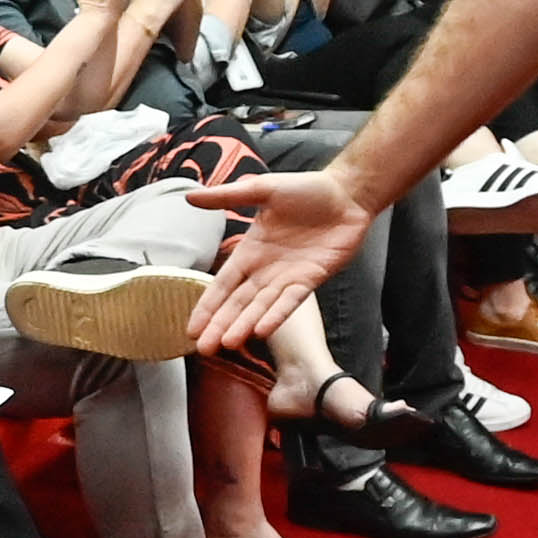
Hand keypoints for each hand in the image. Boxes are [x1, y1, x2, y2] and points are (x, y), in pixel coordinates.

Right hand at [182, 160, 374, 351]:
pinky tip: (261, 331)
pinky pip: (290, 301)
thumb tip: (190, 198)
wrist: (347, 194)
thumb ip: (227, 197)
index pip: (223, 284)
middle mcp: (265, 269)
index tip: (191, 329)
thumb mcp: (262, 189)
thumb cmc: (306, 188)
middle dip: (220, 325)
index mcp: (250, 251)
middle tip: (203, 349)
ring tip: (227, 344)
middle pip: (238, 303)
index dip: (207, 306)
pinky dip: (276, 315)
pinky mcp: (311, 279)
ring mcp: (288, 277)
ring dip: (244, 325)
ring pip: (261, 307)